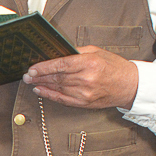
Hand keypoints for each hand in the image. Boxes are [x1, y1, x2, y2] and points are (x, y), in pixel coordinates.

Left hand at [23, 46, 138, 108]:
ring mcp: (85, 93)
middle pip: (57, 78)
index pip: (61, 65)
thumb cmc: (114, 66)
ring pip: (58, 88)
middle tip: (26, 75)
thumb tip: (57, 52)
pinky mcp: (85, 103)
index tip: (32, 68)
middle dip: (39, 76)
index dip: (44, 67)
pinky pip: (63, 100)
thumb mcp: (97, 51)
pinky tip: (41, 91)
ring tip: (31, 82)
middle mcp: (86, 79)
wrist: (130, 85)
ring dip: (42, 85)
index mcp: (89, 63)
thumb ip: (76, 52)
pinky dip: (50, 95)